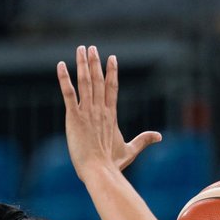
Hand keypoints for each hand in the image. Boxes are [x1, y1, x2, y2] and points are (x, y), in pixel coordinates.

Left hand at [58, 45, 160, 178]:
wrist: (100, 171)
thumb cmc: (113, 164)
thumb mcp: (130, 150)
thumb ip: (143, 140)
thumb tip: (159, 136)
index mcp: (111, 115)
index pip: (112, 88)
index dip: (112, 72)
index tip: (111, 58)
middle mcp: (100, 110)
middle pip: (98, 80)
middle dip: (95, 63)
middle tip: (92, 48)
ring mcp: (87, 112)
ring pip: (85, 82)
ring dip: (82, 64)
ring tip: (81, 49)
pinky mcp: (74, 117)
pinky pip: (68, 93)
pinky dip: (64, 79)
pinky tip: (60, 65)